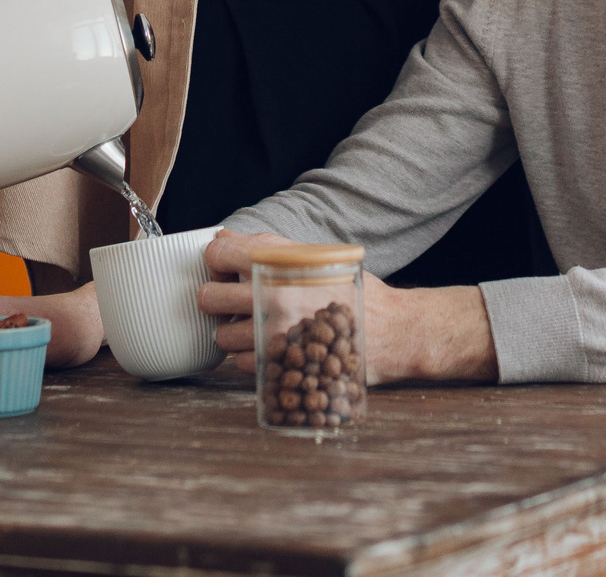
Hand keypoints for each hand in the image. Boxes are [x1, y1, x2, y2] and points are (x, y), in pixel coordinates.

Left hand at [197, 231, 496, 385]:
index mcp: (281, 265)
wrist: (394, 332)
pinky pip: (241, 364)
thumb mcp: (319, 257)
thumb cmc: (355, 292)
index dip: (216, 261)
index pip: (217, 254)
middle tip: (229, 301)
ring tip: (253, 327)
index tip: (223, 268)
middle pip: (211, 297)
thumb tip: (225, 238)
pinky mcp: (283, 366)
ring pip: (222, 336)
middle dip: (215, 298)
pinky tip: (268, 348)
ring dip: (230, 333)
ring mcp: (276, 335)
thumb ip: (272, 247)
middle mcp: (274, 297)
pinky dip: (248, 358)